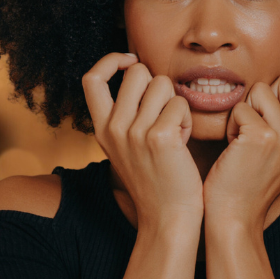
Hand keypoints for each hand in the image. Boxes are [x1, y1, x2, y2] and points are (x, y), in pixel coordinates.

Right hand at [82, 52, 203, 230]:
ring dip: (175, 103)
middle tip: (164, 113)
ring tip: (174, 131)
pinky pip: (180, 104)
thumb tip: (136, 73)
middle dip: (157, 84)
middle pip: (137, 72)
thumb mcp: (125, 147)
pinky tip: (183, 142)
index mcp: (101, 129)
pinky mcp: (160, 137)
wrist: (167, 217)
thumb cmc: (155, 180)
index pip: (92, 78)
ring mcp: (135, 133)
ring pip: (162, 84)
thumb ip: (124, 115)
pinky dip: (188, 119)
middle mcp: (114, 128)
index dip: (111, 60)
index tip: (130, 62)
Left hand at [203, 71, 279, 231]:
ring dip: (245, 110)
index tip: (275, 112)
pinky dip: (231, 125)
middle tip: (256, 122)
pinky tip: (233, 147)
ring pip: (261, 89)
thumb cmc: (252, 182)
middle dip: (266, 93)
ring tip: (243, 137)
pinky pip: (240, 108)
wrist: (236, 215)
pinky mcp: (261, 136)